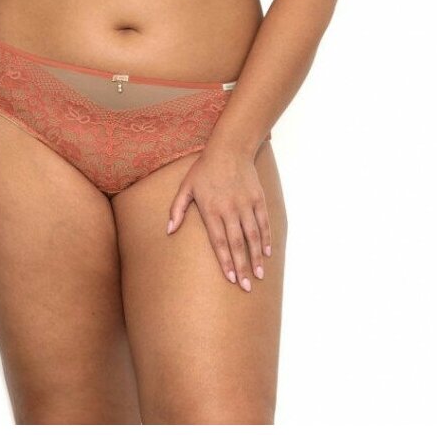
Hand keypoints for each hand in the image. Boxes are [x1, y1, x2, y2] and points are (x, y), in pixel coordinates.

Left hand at [166, 141, 271, 291]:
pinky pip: (263, 222)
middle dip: (242, 267)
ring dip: (257, 257)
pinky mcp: (258, 198)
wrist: (229, 149)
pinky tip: (267, 253)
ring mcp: (246, 204)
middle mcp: (230, 209)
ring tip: (259, 275)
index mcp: (211, 209)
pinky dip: (267, 238)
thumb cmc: (204, 169)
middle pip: (237, 243)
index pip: (219, 241)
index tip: (231, 279)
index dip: (225, 261)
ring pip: (253, 235)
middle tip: (247, 287)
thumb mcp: (186, 186)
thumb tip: (169, 230)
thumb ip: (177, 209)